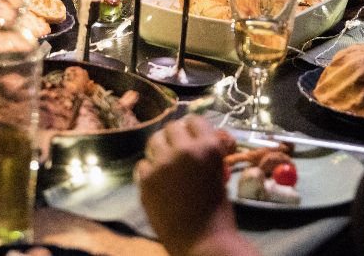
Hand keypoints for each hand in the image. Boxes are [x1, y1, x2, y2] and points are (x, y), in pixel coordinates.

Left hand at [135, 116, 257, 255]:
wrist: (204, 242)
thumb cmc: (218, 212)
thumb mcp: (219, 175)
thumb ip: (208, 153)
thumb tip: (204, 138)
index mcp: (208, 148)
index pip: (194, 121)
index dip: (194, 129)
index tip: (193, 136)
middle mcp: (184, 150)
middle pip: (172, 127)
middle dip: (177, 137)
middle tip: (180, 150)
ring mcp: (162, 164)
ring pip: (155, 140)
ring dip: (161, 148)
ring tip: (168, 163)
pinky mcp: (146, 179)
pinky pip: (143, 163)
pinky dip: (150, 170)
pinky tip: (159, 182)